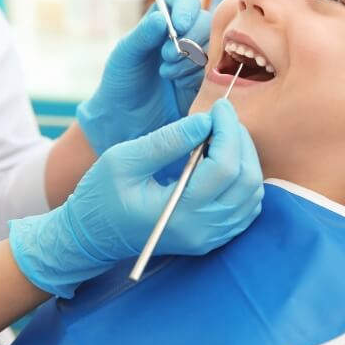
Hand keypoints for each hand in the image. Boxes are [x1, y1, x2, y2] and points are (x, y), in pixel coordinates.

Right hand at [9, 100, 263, 297]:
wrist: (93, 236)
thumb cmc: (101, 196)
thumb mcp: (124, 160)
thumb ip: (166, 141)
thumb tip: (204, 122)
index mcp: (179, 213)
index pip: (224, 168)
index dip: (228, 131)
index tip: (219, 106)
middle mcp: (202, 231)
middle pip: (246, 180)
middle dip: (240, 140)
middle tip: (222, 117)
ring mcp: (209, 238)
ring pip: (252, 194)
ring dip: (245, 158)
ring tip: (222, 134)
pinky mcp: (210, 237)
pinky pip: (246, 207)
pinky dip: (243, 178)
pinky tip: (224, 159)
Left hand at [76, 0, 210, 154]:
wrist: (125, 121)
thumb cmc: (120, 83)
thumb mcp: (125, 56)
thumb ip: (142, 36)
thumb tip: (161, 18)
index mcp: (162, 23)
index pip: (185, 2)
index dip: (186, 9)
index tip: (179, 25)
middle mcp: (183, 37)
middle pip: (205, 22)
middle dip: (188, 38)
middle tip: (167, 56)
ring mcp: (196, 59)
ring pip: (212, 47)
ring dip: (190, 59)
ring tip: (167, 74)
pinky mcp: (204, 81)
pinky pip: (215, 71)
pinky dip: (197, 76)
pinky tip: (179, 85)